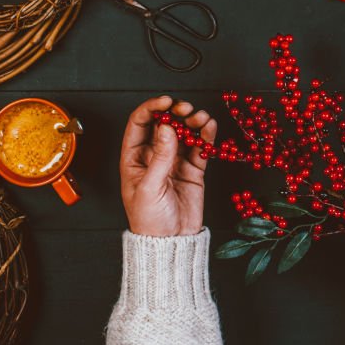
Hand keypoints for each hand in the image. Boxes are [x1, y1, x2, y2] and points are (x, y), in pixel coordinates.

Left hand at [119, 96, 217, 236]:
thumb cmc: (150, 220)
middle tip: (186, 109)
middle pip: (163, 123)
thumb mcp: (150, 188)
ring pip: (183, 132)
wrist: (171, 243)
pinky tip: (210, 127)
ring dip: (192, 121)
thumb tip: (166, 127)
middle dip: (175, 112)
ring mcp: (174, 160)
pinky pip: (199, 147)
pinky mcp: (193, 169)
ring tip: (201, 118)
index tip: (166, 102)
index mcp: (134, 157)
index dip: (151, 108)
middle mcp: (154, 155)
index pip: (139, 124)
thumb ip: (160, 157)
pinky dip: (206, 135)